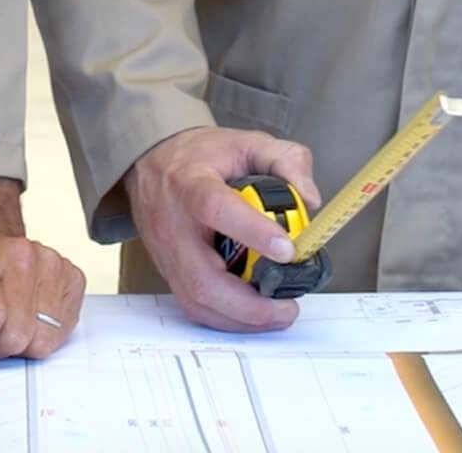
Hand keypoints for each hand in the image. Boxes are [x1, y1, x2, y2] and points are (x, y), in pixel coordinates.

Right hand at [127, 125, 322, 333]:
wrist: (152, 162)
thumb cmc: (199, 156)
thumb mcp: (247, 141)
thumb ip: (285, 161)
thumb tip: (310, 200)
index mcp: (191, 184)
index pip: (216, 208)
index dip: (251, 231)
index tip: (287, 249)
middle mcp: (174, 225)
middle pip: (201, 278)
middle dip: (248, 303)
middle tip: (286, 305)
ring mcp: (168, 254)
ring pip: (196, 301)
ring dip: (240, 318)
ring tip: (278, 314)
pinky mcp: (170, 272)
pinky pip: (194, 306)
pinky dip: (227, 319)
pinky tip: (254, 314)